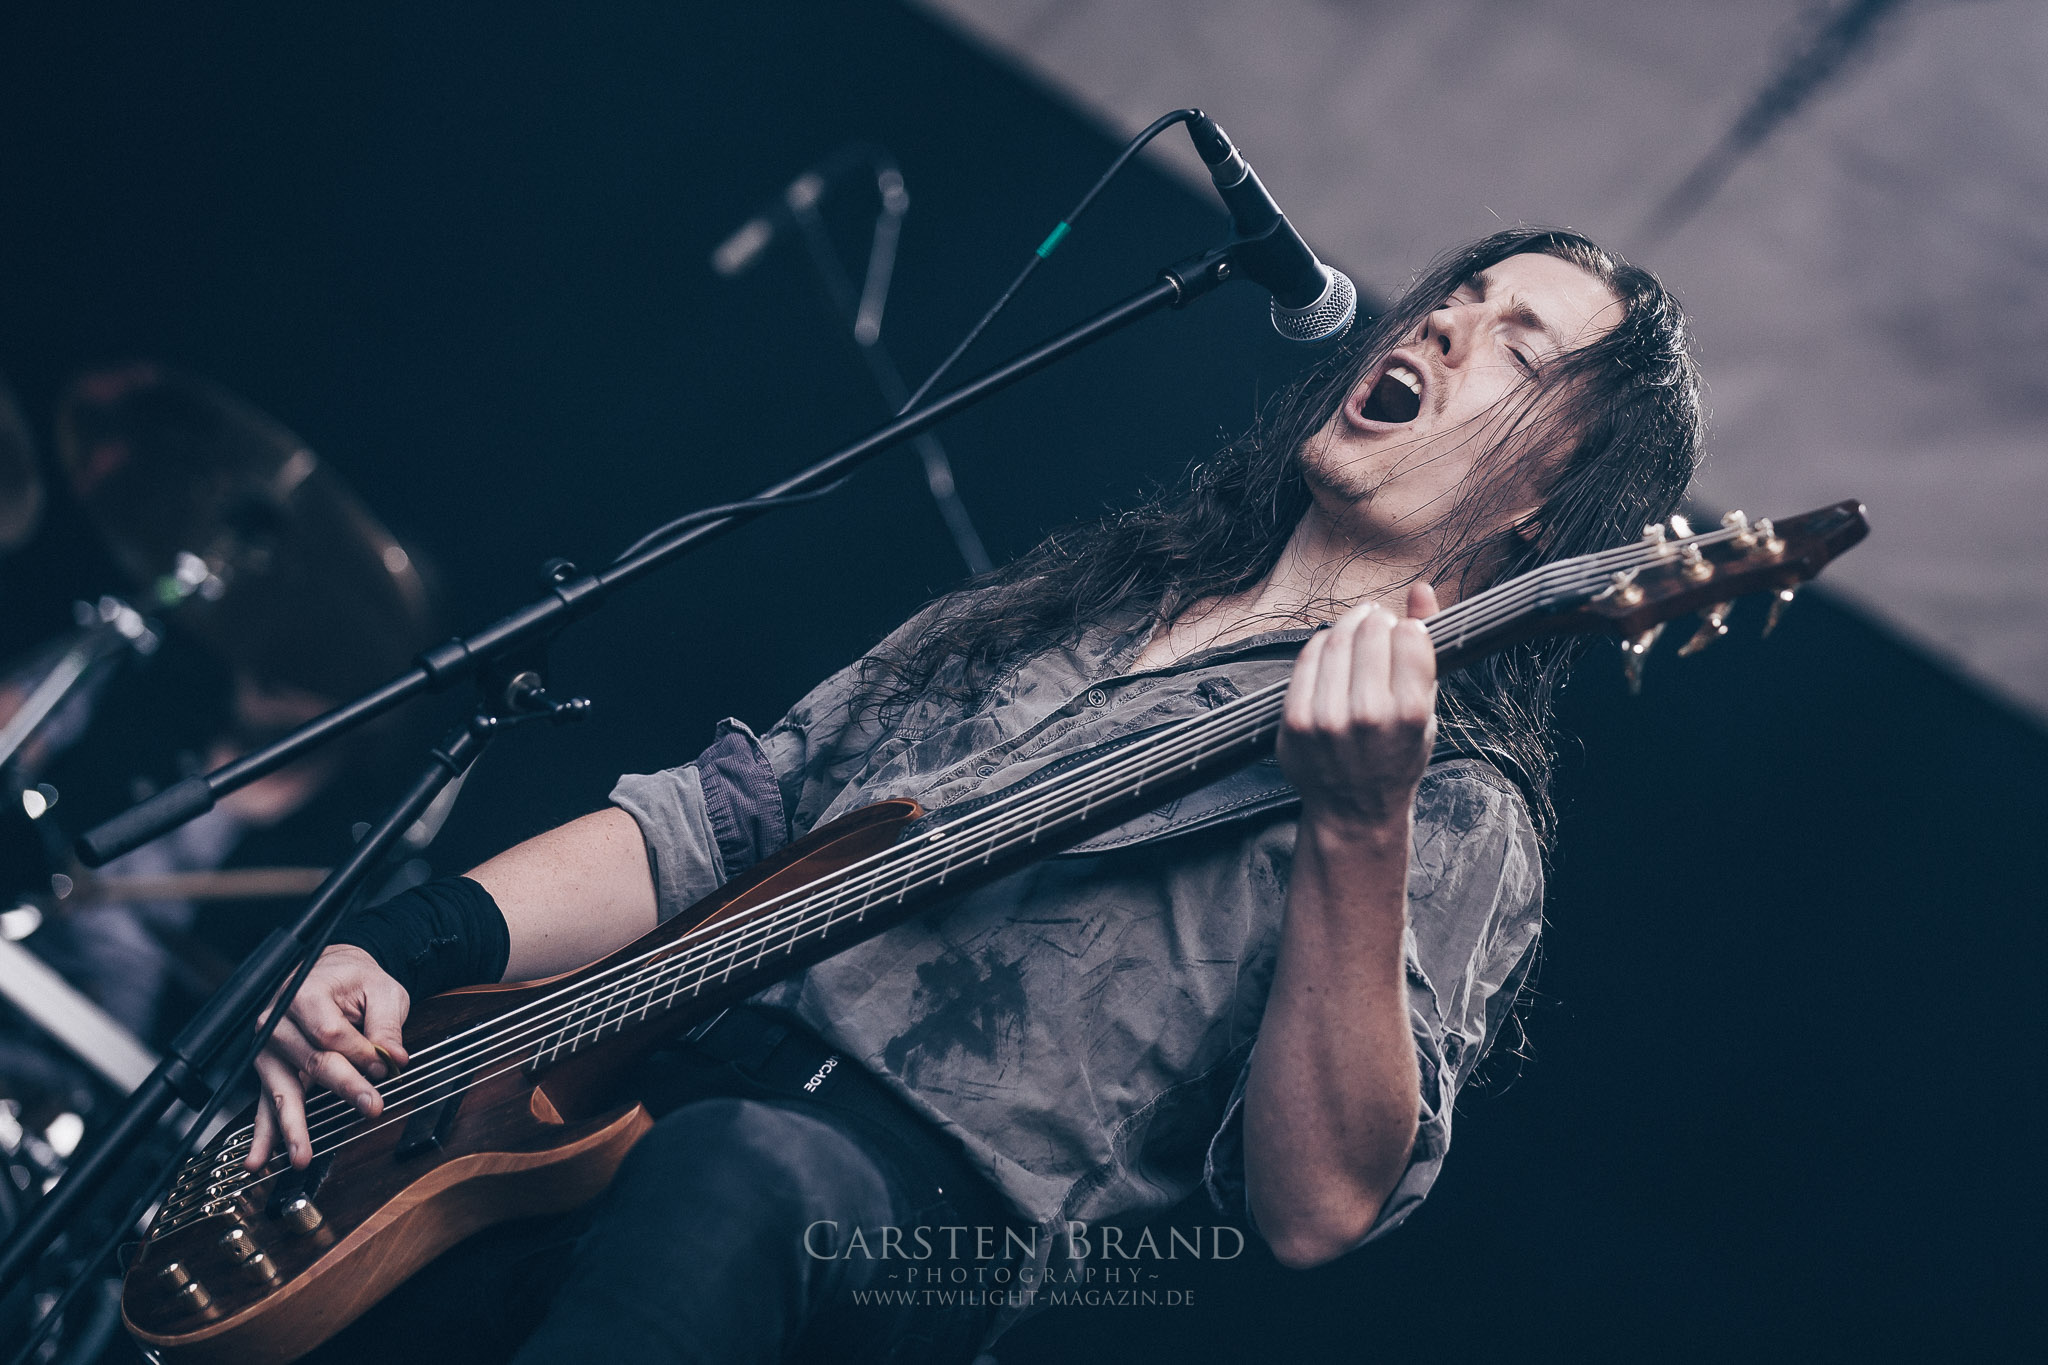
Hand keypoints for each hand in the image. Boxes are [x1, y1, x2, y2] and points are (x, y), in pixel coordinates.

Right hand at [245, 944, 411, 1170]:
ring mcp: (268, 1048)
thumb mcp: (381, 990)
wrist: (328, 973)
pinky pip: (265, 1102)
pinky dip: (263, 1133)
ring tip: (301, 1156)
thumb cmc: (354, 981)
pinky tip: (258, 1159)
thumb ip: (386, 1023)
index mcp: (303, 993)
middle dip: (344, 1087)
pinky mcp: (269, 1069)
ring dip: (292, 1126)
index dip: (360, 1053)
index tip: (384, 1066)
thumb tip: (394, 1059)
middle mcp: (276, 1022)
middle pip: (312, 1061)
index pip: (331, 1033)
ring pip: (283, 1089)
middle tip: (371, 1107)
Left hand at [1277, 582, 1438, 830]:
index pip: (1410, 636)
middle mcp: (1368, 716)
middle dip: (1377, 621)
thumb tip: (1422, 588)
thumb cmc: (1397, 757)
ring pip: (1335, 639)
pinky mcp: (1294, 720)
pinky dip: (1320, 644)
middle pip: (1370, 632)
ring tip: (1356, 635)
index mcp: (1410, 714)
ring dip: (1348, 626)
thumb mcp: (1427, 709)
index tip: (1405, 633)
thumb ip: (1426, 646)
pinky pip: (1306, 658)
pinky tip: (1331, 651)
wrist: (1354, 810)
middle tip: (1378, 627)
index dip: (1408, 627)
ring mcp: (1326, 719)